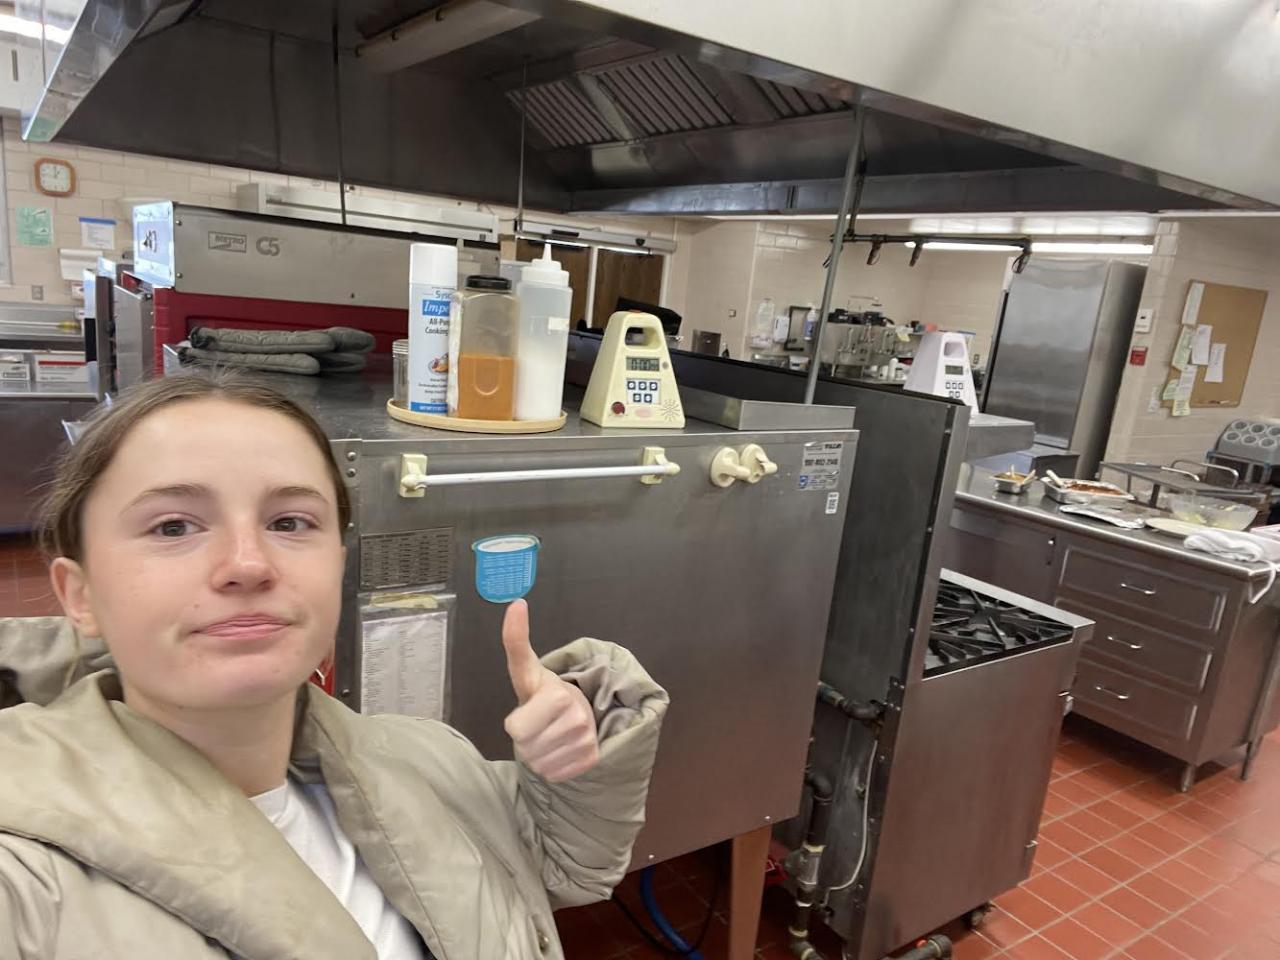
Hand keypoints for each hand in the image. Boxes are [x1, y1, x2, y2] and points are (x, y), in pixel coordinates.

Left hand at [502, 599, 600, 782]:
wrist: (578, 708)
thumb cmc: (544, 691)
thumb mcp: (525, 669)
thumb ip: (515, 639)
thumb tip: (516, 603)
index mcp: (557, 695)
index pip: (516, 729)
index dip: (517, 722)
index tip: (532, 706)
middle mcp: (576, 718)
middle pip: (526, 748)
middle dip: (527, 738)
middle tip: (540, 723)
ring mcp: (586, 740)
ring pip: (539, 764)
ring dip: (539, 753)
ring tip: (550, 734)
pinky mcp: (591, 758)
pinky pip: (554, 774)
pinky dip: (552, 765)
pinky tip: (560, 747)